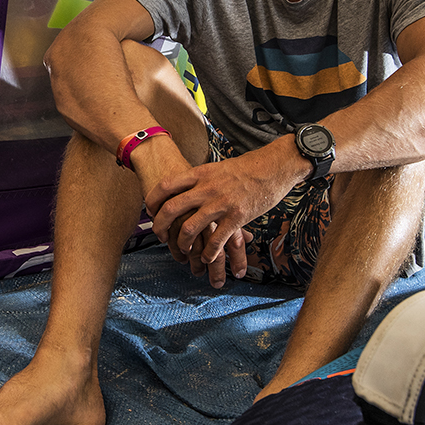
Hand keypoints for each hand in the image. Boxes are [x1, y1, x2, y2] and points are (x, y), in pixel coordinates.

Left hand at [145, 149, 295, 286]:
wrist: (274, 166)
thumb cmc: (247, 168)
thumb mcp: (218, 168)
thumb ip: (201, 178)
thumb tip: (185, 186)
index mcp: (200, 174)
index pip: (166, 186)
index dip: (153, 200)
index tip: (150, 211)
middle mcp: (207, 188)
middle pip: (171, 209)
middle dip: (160, 226)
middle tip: (159, 236)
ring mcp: (221, 204)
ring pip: (189, 229)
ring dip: (182, 244)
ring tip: (184, 250)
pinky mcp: (237, 217)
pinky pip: (216, 241)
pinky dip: (207, 253)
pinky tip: (206, 258)